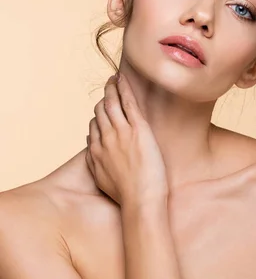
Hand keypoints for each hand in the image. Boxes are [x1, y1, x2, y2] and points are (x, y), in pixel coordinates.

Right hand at [85, 73, 168, 205]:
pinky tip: (123, 78)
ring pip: (111, 103)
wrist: (140, 200)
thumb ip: (94, 161)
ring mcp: (121, 132)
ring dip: (111, 88)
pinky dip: (124, 88)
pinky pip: (128, 102)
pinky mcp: (138, 129)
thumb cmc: (127, 195)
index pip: (94, 126)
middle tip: (109, 87)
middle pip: (100, 111)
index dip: (99, 116)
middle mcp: (105, 138)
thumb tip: (92, 146)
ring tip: (114, 79)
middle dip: (104, 98)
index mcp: (97, 150)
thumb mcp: (102, 179)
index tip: (104, 110)